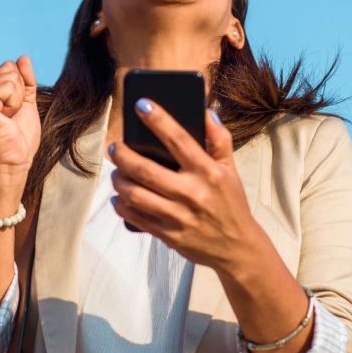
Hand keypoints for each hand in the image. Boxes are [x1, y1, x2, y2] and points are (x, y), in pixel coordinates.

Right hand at [0, 55, 40, 189]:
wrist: (12, 162)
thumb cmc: (18, 138)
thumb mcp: (25, 102)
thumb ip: (25, 80)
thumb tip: (23, 57)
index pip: (9, 67)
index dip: (20, 89)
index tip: (12, 112)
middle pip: (9, 68)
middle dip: (19, 92)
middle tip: (10, 116)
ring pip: (10, 76)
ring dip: (17, 99)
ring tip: (7, 118)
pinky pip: (8, 86)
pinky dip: (14, 103)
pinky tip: (5, 118)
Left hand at [109, 99, 263, 271]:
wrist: (237, 248)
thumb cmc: (231, 203)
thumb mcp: (230, 170)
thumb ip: (220, 140)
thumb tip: (207, 112)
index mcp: (208, 172)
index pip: (179, 139)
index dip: (158, 120)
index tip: (141, 104)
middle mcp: (191, 193)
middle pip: (145, 169)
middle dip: (123, 154)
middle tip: (114, 147)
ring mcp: (177, 216)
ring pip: (134, 194)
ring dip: (118, 179)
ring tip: (116, 171)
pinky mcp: (167, 234)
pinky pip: (135, 216)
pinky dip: (121, 205)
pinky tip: (120, 197)